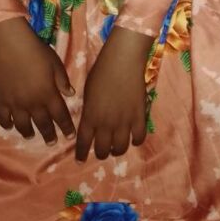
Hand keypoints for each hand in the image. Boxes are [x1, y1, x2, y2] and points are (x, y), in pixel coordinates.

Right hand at [0, 16, 75, 144]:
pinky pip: (3, 118)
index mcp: (48, 94)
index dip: (66, 127)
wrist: (11, 45)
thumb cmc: (37, 51)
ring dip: (28, 132)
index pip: (60, 116)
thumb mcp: (55, 64)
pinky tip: (10, 125)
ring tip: (31, 135)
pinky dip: (7, 124)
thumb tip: (70, 94)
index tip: (70, 136)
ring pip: (23, 125)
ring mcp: (15, 104)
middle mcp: (32, 103)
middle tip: (52, 142)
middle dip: (49, 135)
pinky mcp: (1, 100)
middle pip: (42, 124)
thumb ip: (62, 81)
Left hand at [75, 26, 153, 160]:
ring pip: (120, 148)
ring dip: (117, 150)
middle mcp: (106, 124)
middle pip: (103, 150)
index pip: (83, 143)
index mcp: (90, 117)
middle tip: (102, 150)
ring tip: (117, 146)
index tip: (80, 160)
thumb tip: (91, 121)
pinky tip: (133, 137)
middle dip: (101, 153)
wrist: (123, 60)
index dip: (81, 154)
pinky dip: (136, 140)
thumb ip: (89, 110)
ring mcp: (124, 121)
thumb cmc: (101, 70)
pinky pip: (139, 138)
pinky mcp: (139, 116)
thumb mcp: (87, 91)